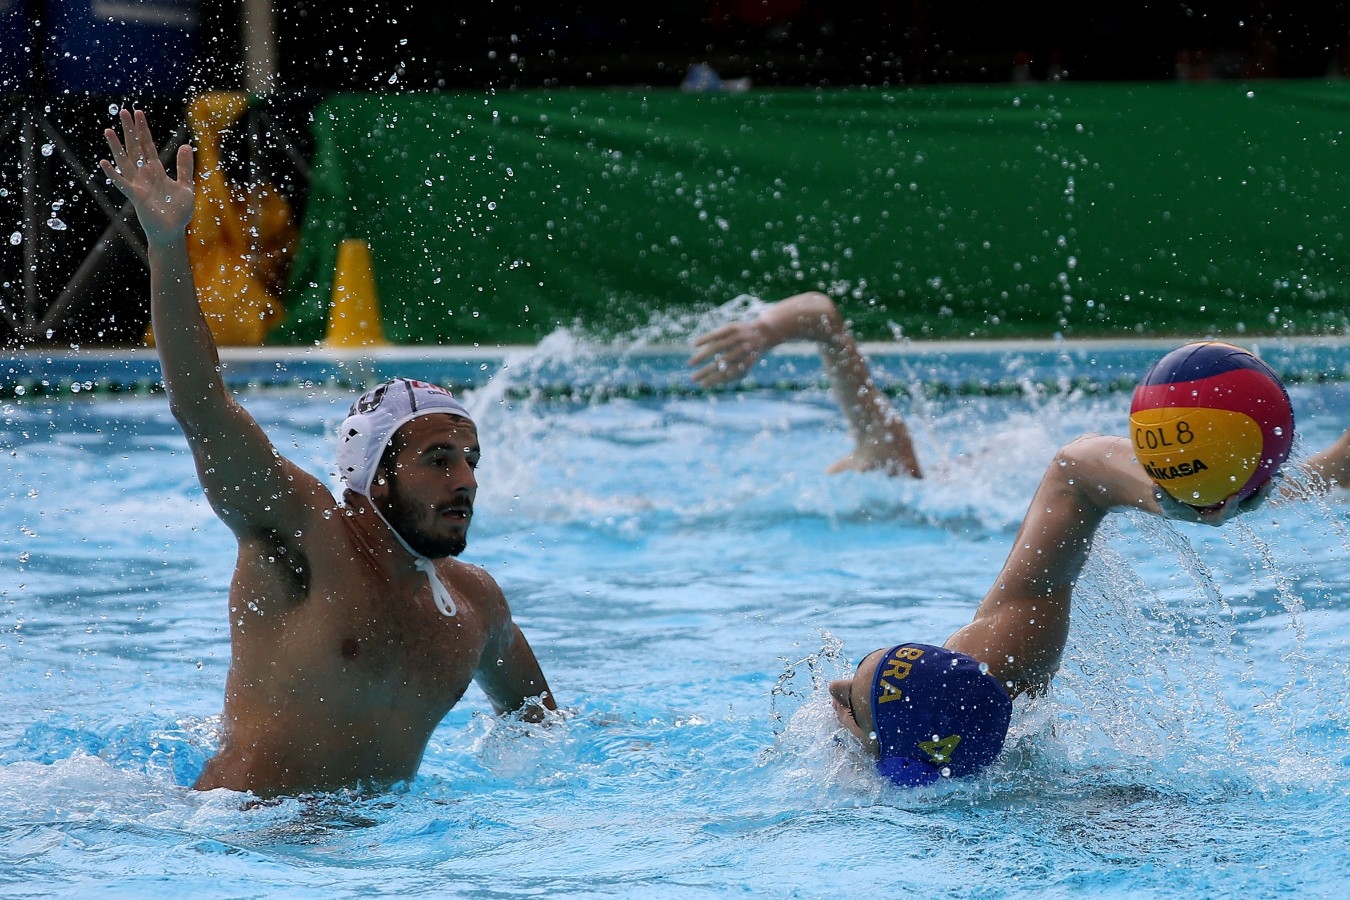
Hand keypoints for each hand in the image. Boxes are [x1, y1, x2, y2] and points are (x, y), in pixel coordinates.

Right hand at [100, 108, 194, 245]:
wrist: (172, 231)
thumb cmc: (178, 212)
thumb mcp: (186, 186)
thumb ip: (184, 167)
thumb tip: (185, 145)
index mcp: (156, 171)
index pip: (147, 145)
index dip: (143, 130)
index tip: (138, 113)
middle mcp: (144, 175)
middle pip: (135, 148)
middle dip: (129, 130)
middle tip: (123, 112)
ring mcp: (138, 184)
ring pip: (125, 161)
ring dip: (116, 146)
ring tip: (108, 130)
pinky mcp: (136, 196)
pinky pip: (122, 183)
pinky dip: (113, 174)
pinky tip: (104, 163)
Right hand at [688, 320, 770, 386]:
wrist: (764, 333)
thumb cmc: (750, 354)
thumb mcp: (746, 366)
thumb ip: (733, 375)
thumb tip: (715, 383)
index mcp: (746, 362)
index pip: (728, 374)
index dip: (715, 380)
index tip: (702, 385)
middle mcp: (742, 350)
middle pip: (721, 362)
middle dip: (706, 372)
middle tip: (692, 379)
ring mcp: (737, 337)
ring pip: (717, 347)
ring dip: (702, 356)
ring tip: (690, 364)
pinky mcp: (732, 328)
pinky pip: (716, 333)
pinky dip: (705, 339)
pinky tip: (694, 345)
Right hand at [1154, 475, 1275, 525]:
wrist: (1176, 496)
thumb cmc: (1168, 497)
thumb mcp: (1161, 498)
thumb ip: (1159, 495)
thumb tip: (1154, 486)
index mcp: (1210, 514)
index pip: (1222, 515)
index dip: (1229, 508)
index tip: (1232, 497)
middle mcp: (1226, 507)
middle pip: (1247, 506)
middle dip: (1260, 496)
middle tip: (1268, 483)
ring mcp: (1235, 497)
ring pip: (1254, 492)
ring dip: (1268, 483)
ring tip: (1280, 468)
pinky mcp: (1239, 487)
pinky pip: (1251, 477)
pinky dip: (1260, 466)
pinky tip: (1267, 448)